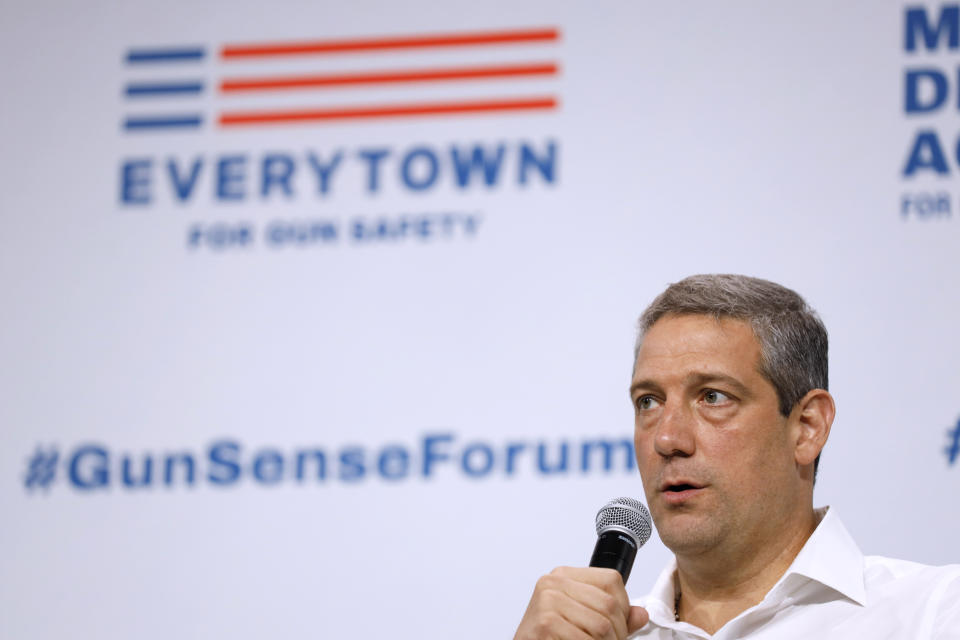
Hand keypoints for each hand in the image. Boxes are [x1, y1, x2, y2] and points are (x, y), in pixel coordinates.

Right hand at [514, 566, 649, 639]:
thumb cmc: (548, 636)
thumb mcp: (582, 619)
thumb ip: (613, 616)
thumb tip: (641, 614)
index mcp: (564, 576)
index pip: (612, 580)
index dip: (623, 607)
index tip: (618, 625)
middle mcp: (554, 583)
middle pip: (610, 605)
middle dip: (618, 633)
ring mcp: (547, 602)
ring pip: (602, 626)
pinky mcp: (545, 623)